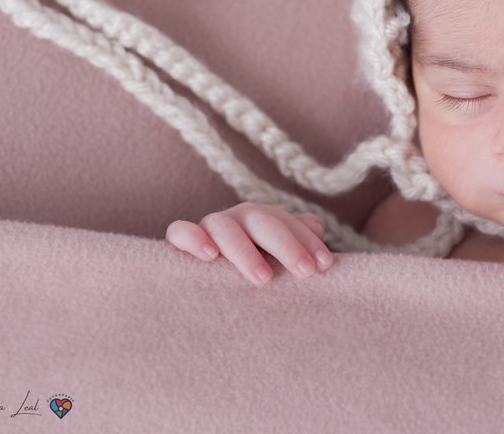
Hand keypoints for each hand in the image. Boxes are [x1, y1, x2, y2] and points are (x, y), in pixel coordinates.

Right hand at [166, 202, 333, 285]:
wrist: (204, 284)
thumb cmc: (253, 271)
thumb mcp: (277, 259)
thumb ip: (298, 241)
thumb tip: (315, 226)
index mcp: (263, 220)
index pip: (290, 223)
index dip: (308, 242)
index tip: (324, 265)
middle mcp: (237, 219)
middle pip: (263, 222)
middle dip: (287, 245)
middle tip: (306, 272)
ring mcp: (208, 227)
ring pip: (224, 227)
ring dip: (245, 251)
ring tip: (264, 278)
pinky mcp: (178, 241)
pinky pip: (179, 231)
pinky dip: (193, 238)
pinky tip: (209, 255)